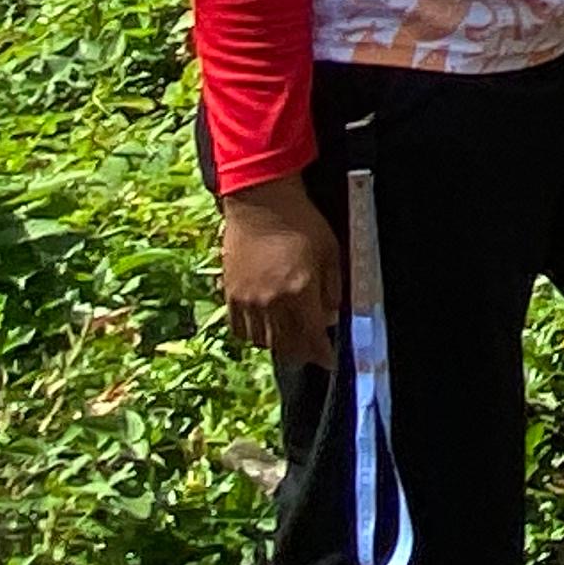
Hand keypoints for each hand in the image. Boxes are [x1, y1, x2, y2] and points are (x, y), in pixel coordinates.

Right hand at [219, 180, 341, 373]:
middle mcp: (270, 302)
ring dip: (280, 344)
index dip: (322, 354)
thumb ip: (333, 288)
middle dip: (303, 352)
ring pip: (262, 342)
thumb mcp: (332, 251)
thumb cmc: (303, 222)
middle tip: (314, 350)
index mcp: (299, 291)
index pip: (312, 337)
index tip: (330, 360)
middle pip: (286, 346)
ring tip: (293, 336)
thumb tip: (331, 317)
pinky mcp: (229, 296)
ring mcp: (246, 301)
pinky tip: (267, 326)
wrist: (261, 203)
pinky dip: (255, 335)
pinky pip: (240, 330)